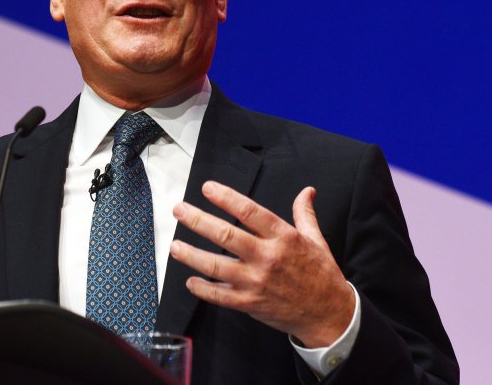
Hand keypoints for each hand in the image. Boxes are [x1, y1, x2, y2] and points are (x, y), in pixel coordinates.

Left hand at [170, 181, 354, 347]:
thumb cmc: (321, 274)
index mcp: (283, 238)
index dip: (226, 198)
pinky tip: (190, 281)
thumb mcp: (316, 240)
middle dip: (197, 220)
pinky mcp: (250, 303)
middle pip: (226, 235)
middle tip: (179, 210)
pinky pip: (220, 296)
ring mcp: (256, 282)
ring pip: (216, 266)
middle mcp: (267, 258)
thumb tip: (307, 191)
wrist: (330, 315)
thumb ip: (305, 214)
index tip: (207, 188)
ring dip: (191, 255)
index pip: (249, 212)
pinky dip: (203, 289)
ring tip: (174, 245)